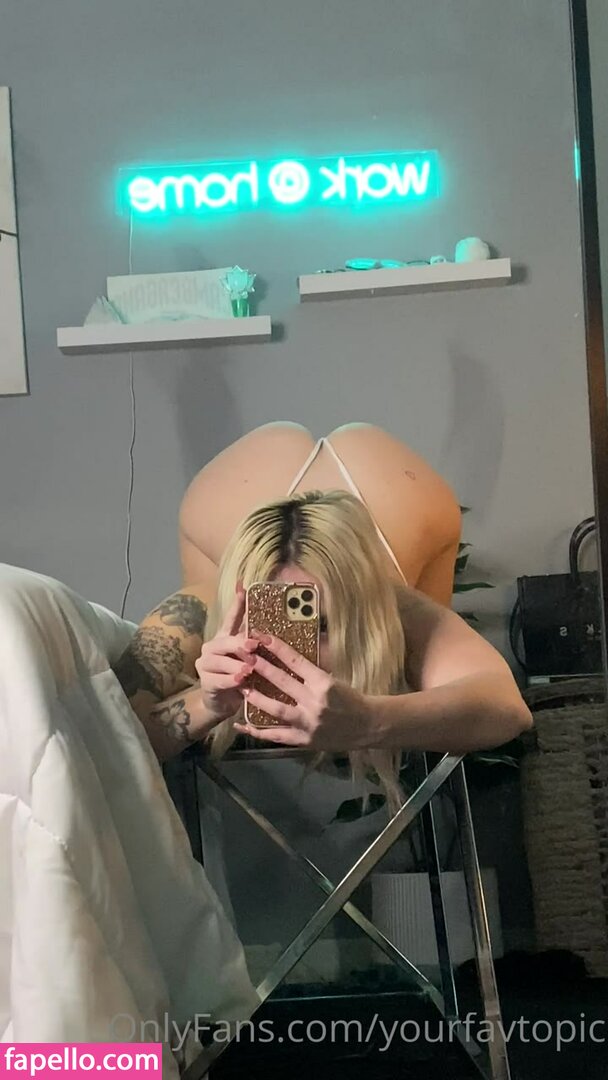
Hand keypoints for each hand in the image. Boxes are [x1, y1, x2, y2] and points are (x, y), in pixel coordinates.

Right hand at [195, 584, 258, 723]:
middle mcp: (213, 647)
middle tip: (253, 646)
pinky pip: (218, 679)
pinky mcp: (205, 682)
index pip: (231, 617)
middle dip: (239, 642)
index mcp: (225, 638)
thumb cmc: (242, 678)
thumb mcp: (250, 660)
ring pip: (220, 660)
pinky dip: (230, 680)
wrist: (224, 704)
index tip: (242, 587)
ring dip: (236, 664)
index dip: (237, 603)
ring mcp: (206, 664)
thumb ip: (257, 646)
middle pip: (225, 639)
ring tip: (249, 669)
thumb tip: (277, 633)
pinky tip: (240, 681)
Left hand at [233, 633, 373, 748]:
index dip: (277, 648)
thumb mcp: (334, 679)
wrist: (367, 726)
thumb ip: (311, 672)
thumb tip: (288, 655)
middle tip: (244, 657)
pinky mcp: (303, 740)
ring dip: (257, 698)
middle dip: (262, 668)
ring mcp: (308, 723)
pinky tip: (242, 724)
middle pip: (282, 682)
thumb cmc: (350, 698)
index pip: (296, 661)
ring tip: (242, 687)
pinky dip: (257, 731)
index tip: (262, 637)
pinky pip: (275, 736)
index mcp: (324, 683)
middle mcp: (315, 702)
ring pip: (276, 710)